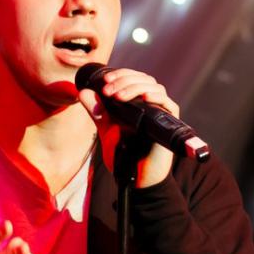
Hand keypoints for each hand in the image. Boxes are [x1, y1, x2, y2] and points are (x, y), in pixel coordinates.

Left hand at [77, 68, 179, 187]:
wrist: (137, 179)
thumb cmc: (125, 155)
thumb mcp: (107, 130)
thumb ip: (97, 112)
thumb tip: (83, 92)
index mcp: (137, 102)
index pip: (132, 78)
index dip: (120, 75)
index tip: (104, 81)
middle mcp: (151, 103)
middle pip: (142, 79)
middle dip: (123, 80)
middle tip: (107, 90)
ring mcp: (161, 112)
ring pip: (153, 87)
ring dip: (134, 87)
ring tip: (117, 96)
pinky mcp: (171, 122)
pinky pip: (168, 103)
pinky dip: (155, 97)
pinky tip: (144, 98)